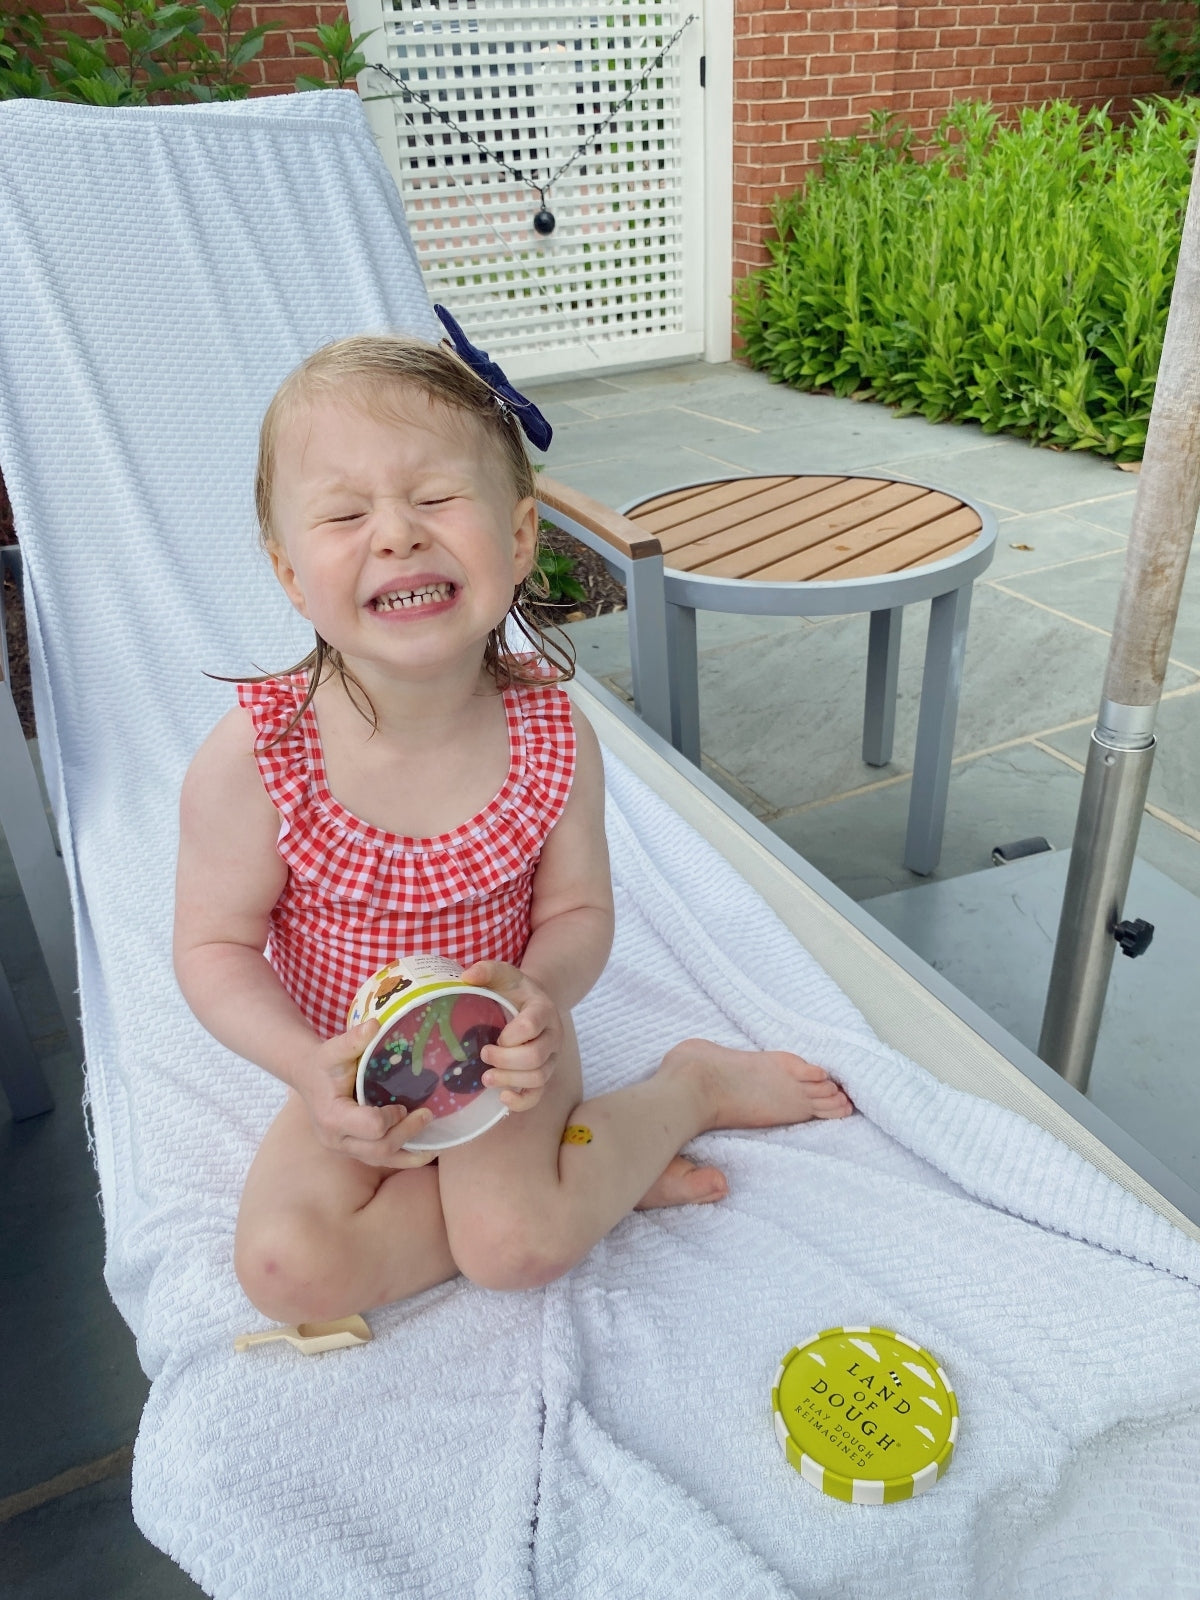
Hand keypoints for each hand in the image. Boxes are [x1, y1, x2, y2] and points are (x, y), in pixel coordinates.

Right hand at [291, 1018, 438, 1168]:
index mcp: (332, 1117)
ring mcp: (344, 1149)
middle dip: (407, 1134)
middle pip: (379, 1149)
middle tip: (427, 1115)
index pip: (371, 1127)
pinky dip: (403, 1156)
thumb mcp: (334, 1049)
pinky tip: (423, 1148)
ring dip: (410, 1152)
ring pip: (381, 1160)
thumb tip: (375, 1025)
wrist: (308, 1078)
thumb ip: (353, 1040)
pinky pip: (380, 1160)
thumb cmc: (323, 1063)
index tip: (403, 1104)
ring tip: (435, 1143)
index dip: (391, 1117)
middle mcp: (337, 1140)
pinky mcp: (353, 1151)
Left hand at [460, 961, 561, 1112]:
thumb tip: (466, 977)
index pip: (531, 1026)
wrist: (534, 1001)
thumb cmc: (514, 990)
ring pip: (538, 1078)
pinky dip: (521, 1102)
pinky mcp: (544, 1073)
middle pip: (535, 1057)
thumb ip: (487, 970)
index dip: (510, 1036)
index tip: (492, 1035)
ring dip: (509, 1080)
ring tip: (486, 1078)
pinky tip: (502, 1097)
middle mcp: (553, 1036)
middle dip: (505, 1061)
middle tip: (483, 1054)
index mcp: (542, 1010)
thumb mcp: (503, 974)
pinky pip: (538, 1095)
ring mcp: (551, 1058)